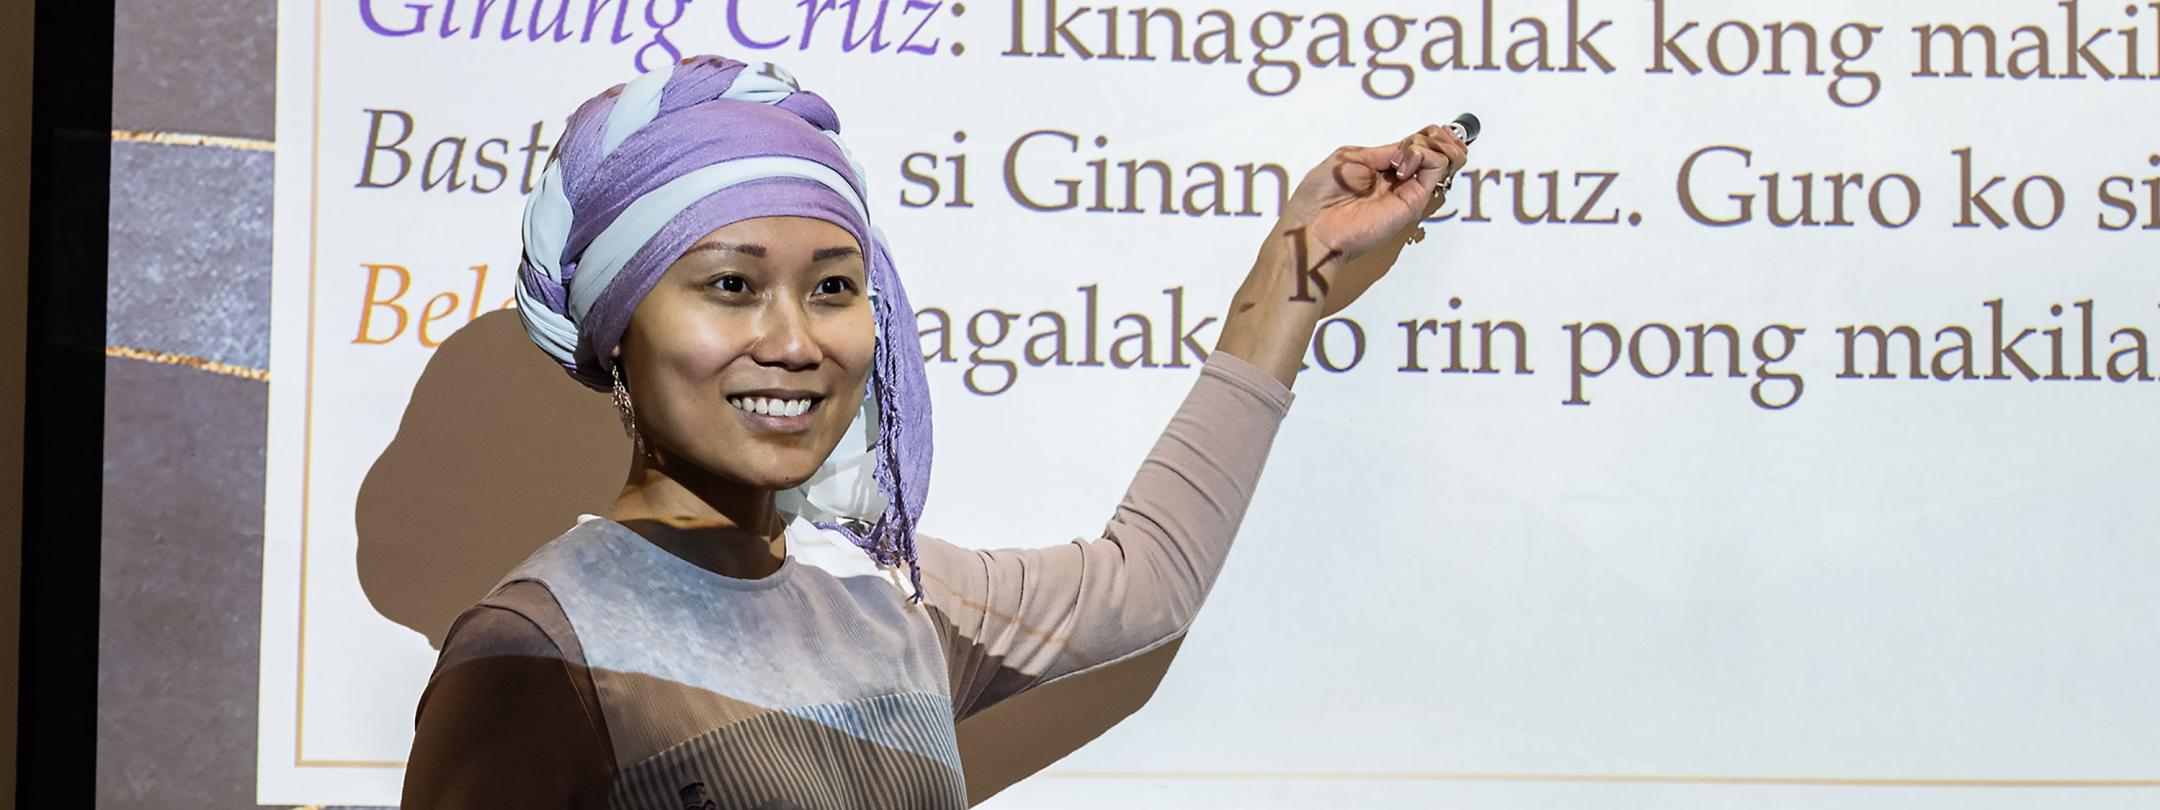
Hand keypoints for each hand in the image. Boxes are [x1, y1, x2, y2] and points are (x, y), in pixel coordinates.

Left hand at [1273, 123, 1468, 315]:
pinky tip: (1402, 165)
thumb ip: (1383, 151)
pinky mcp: (1413, 200)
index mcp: (1382, 168)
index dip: (1428, 134)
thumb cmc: (1320, 195)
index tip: (1429, 129)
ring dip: (1430, 144)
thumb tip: (1409, 146)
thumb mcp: (1350, 157)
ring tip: (1406, 155)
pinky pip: (1436, 168)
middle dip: (1434, 136)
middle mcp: (1399, 180)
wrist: (1316, 226)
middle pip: (1437, 151)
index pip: (1419, 146)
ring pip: (1443, 159)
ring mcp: (1408, 191)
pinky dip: (1425, 155)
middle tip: (1414, 143)